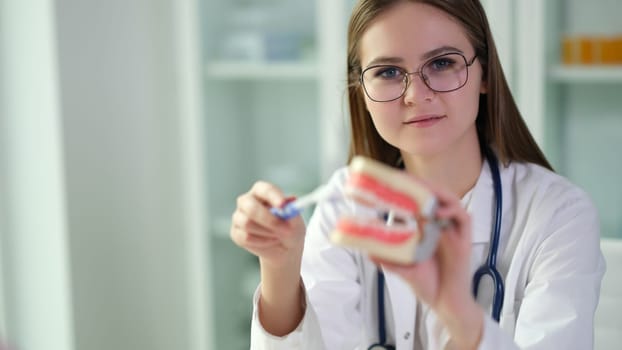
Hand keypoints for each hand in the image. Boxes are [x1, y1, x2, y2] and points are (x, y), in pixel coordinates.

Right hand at [230, 181, 305, 268]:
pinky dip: (262, 242)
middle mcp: (246, 201)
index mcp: (261, 191)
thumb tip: (288, 206)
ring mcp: (239, 217)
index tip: (283, 205)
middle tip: (286, 229)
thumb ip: (292, 213)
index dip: (273, 196)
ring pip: (247, 223)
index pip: (264, 189)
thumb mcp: (295, 220)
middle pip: (251, 207)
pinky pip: (245, 237)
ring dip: (268, 232)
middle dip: (268, 219)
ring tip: (280, 236)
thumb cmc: (290, 227)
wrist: (285, 247)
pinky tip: (271, 241)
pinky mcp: (236, 232)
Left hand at [371, 184, 482, 347]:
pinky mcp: (464, 239)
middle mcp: (441, 224)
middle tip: (401, 176)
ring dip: (436, 191)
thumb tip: (367, 251)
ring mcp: (453, 230)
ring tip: (421, 187)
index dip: (408, 187)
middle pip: (434, 195)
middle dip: (419, 183)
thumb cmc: (427, 283)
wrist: (445, 302)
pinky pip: (463, 216)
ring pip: (450, 200)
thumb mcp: (403, 268)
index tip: (390, 178)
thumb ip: (387, 259)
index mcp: (427, 226)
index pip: (419, 199)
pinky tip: (437, 211)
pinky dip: (452, 210)